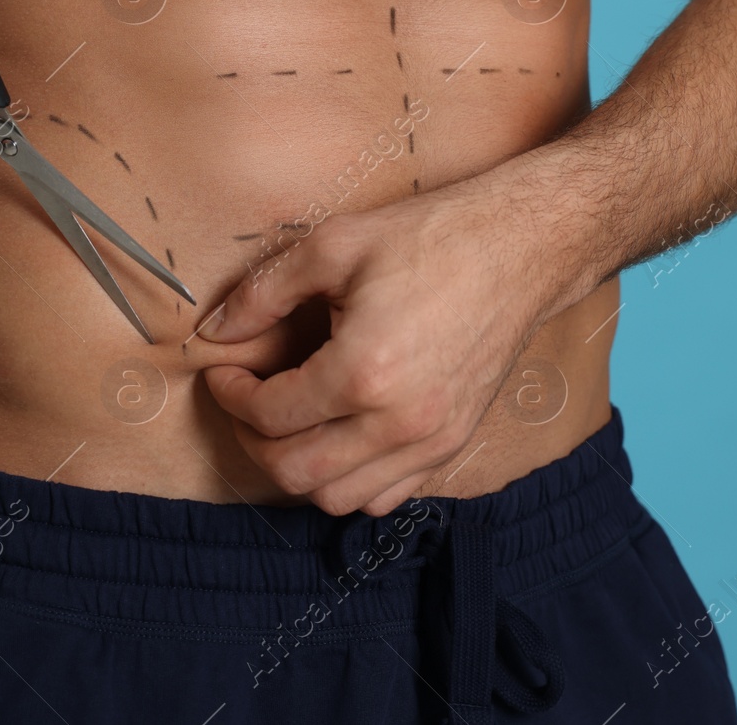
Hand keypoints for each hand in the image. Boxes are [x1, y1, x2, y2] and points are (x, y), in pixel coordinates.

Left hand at [199, 183, 553, 515]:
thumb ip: (265, 292)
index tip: (226, 370)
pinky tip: (337, 438)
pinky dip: (349, 481)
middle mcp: (399, 422)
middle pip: (294, 471)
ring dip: (298, 468)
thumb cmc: (432, 238)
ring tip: (287, 423)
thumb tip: (216, 330)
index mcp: (364, 371)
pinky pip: (386, 497)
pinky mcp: (453, 444)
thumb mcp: (335, 245)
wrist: (521, 249)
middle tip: (246, 400)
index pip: (269, 415)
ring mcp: (431, 441)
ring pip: (337, 498)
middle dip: (252, 440)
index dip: (231, 395)